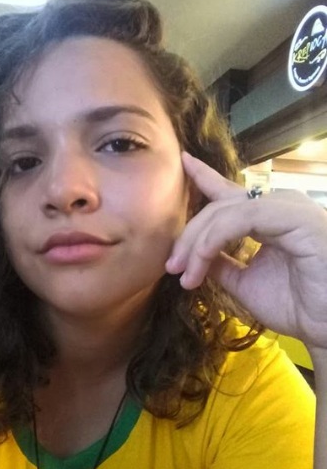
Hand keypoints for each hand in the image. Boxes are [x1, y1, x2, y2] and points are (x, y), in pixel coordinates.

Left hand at [166, 152, 326, 351]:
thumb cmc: (297, 306)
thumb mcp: (244, 283)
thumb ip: (220, 263)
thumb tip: (193, 253)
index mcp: (270, 217)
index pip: (230, 194)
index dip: (205, 177)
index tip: (183, 162)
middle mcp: (280, 206)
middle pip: (219, 206)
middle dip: (188, 236)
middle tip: (172, 267)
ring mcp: (290, 208)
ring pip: (226, 212)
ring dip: (197, 242)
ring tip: (183, 272)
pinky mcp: (297, 218)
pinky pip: (243, 218)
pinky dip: (214, 238)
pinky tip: (201, 258)